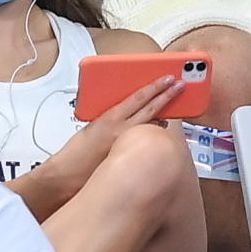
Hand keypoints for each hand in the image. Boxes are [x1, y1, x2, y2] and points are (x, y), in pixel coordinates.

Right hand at [44, 75, 183, 196]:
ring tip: (174, 106)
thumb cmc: (77, 150)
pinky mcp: (130, 155)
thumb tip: (127, 106)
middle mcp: (123, 130)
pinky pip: (148, 138)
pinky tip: (159, 127)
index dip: (156, 86)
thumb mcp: (93, 123)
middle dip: (168, 96)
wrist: (70, 173)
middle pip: (153, 109)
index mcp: (111, 118)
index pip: (139, 97)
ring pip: (154, 124)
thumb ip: (112, 114)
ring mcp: (129, 144)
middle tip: (181, 85)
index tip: (167, 78)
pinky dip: (155, 131)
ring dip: (164, 114)